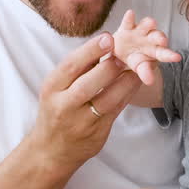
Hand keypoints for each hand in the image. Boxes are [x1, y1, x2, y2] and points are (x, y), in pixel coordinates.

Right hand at [27, 33, 140, 169]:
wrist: (51, 151)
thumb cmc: (56, 111)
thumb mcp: (56, 88)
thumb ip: (77, 70)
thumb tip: (103, 43)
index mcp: (52, 89)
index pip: (70, 66)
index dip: (91, 50)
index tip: (108, 37)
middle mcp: (64, 106)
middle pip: (89, 84)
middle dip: (110, 66)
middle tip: (126, 53)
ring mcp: (81, 123)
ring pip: (107, 99)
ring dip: (125, 81)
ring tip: (137, 66)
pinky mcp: (97, 134)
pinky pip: (116, 111)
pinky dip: (128, 94)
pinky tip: (135, 82)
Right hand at [111, 10, 180, 85]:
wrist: (123, 51)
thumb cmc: (137, 59)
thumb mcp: (140, 67)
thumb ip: (145, 73)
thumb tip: (150, 82)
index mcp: (156, 51)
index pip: (164, 54)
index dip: (170, 55)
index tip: (177, 57)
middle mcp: (150, 39)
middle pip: (157, 37)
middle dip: (160, 38)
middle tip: (162, 40)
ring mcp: (139, 31)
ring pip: (146, 25)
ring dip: (149, 23)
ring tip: (151, 22)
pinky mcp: (126, 27)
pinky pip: (128, 21)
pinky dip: (129, 18)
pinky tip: (130, 14)